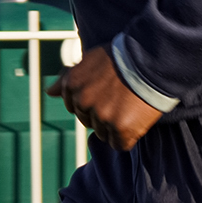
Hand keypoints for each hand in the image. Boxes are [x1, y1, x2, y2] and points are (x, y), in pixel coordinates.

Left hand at [48, 46, 163, 150]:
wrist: (151, 60)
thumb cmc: (122, 58)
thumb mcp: (90, 60)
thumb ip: (68, 78)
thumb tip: (50, 92)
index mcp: (73, 84)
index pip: (75, 107)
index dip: (93, 101)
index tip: (107, 92)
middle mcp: (83, 101)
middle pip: (88, 121)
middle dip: (103, 113)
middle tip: (121, 97)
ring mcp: (101, 116)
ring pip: (103, 134)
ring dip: (115, 125)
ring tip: (130, 105)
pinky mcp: (120, 129)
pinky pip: (119, 144)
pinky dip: (128, 136)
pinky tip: (136, 119)